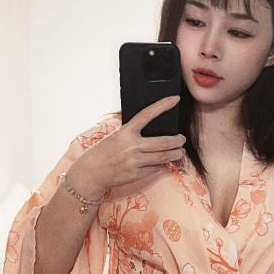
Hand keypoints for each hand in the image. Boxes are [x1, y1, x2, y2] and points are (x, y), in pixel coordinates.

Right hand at [69, 96, 185, 195]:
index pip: (147, 114)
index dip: (162, 105)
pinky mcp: (137, 174)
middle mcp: (132, 146)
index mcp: (126, 132)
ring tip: (179, 152)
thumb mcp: (116, 136)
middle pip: (164, 142)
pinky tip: (164, 162)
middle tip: (182, 139)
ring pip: (164, 157)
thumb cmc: (104, 152)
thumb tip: (153, 130)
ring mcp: (135, 161)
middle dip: (177, 141)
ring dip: (176, 154)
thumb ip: (133, 132)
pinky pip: (156, 168)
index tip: (175, 99)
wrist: (91, 172)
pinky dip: (162, 164)